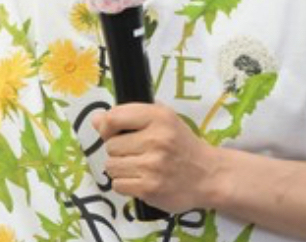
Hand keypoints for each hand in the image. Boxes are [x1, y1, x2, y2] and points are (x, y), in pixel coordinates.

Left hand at [93, 102, 219, 213]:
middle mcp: (156, 140)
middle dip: (118, 151)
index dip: (107, 127)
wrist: (209, 175)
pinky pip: (118, 185)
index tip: (113, 132)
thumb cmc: (181, 145)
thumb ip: (128, 116)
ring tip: (138, 167)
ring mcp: (153, 166)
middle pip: (110, 146)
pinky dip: (125, 184)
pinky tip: (140, 180)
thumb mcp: (161, 119)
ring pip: (111, 166)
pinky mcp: (150, 189)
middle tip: (136, 153)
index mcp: (158, 117)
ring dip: (120, 168)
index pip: (113, 118)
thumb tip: (96, 119)